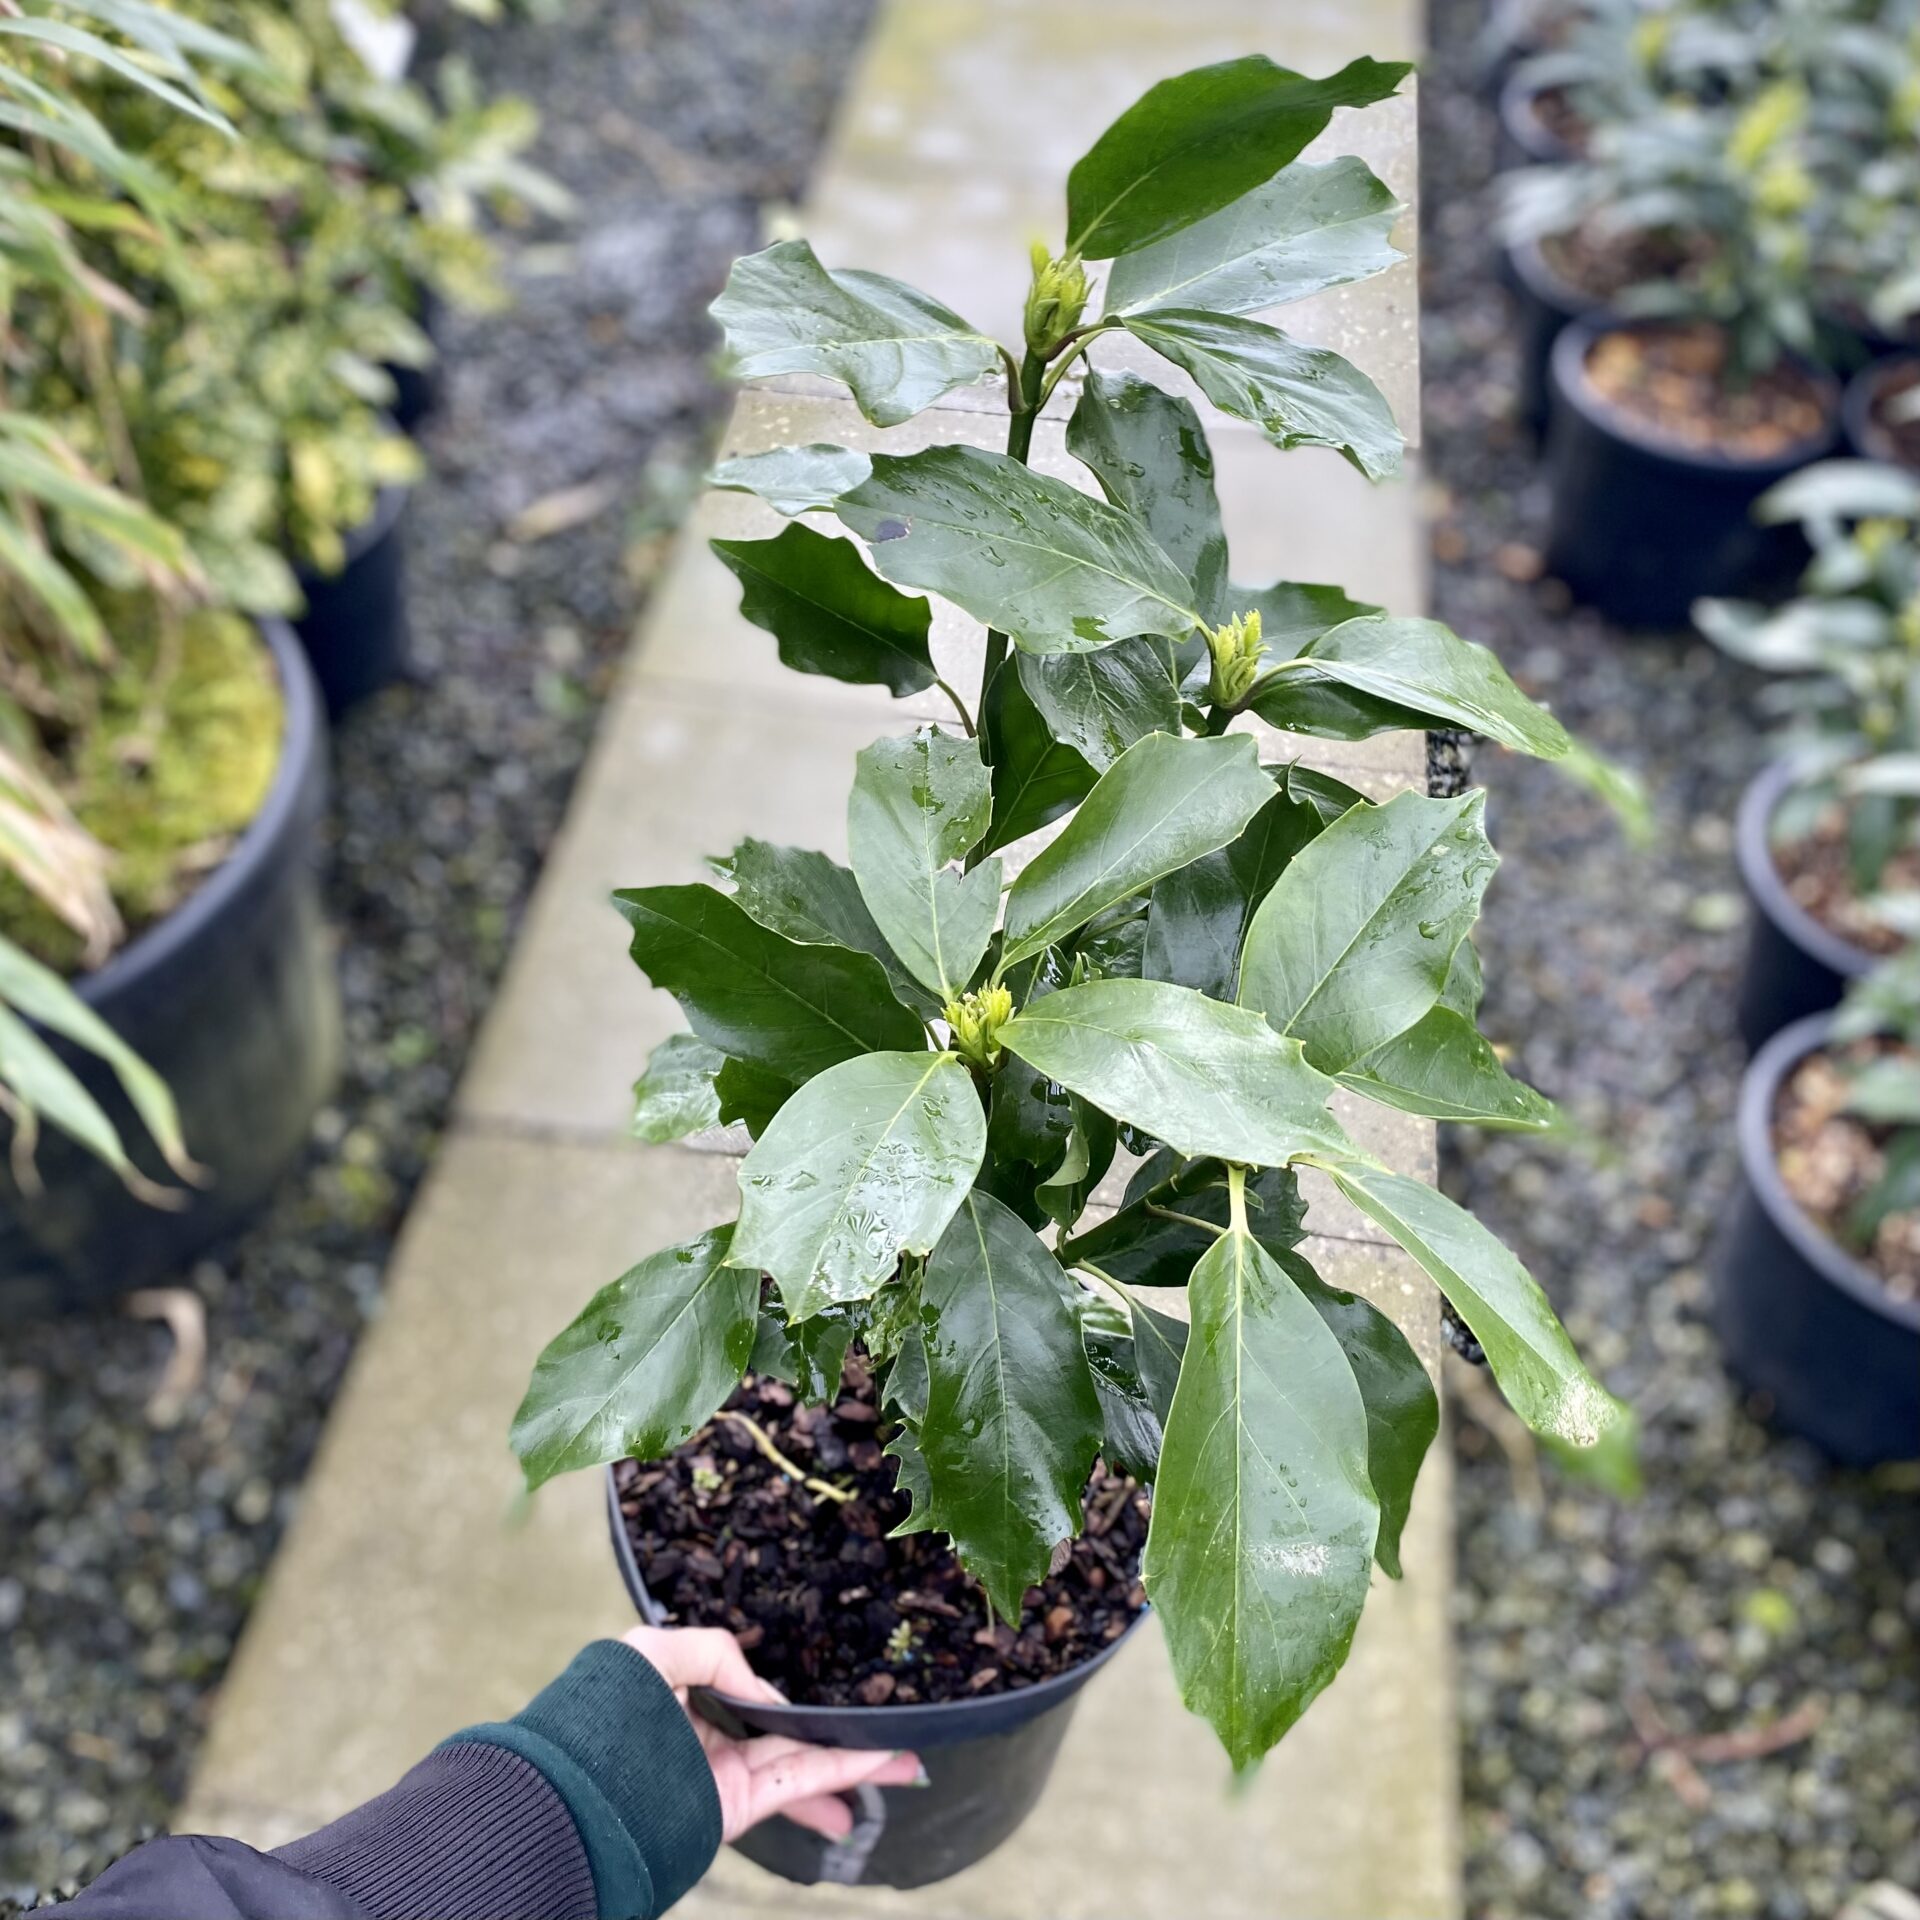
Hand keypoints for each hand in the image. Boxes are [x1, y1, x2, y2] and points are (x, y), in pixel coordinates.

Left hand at [620, 1625, 924, 1841]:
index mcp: (684, 1702)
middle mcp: (709, 1742)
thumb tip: (765, 1693)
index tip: (830, 1699)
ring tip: (906, 1766)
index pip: (750, 1702)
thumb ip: (715, 1651)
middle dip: (839, 1742)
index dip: (791, 1702)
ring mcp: (724, 1778)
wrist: (575, 1787)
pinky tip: (880, 1762)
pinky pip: (797, 1782)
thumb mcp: (653, 1649)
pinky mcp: (734, 1808)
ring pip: (803, 1763)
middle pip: (788, 1738)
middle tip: (891, 1744)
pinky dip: (841, 1772)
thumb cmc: (603, 1710)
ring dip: (857, 1762)